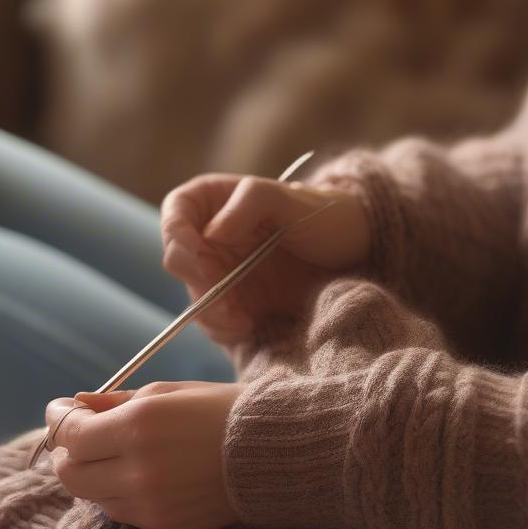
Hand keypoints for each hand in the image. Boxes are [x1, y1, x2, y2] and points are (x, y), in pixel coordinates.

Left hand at [43, 380, 245, 528]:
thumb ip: (113, 402)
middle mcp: (138, 472)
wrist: (273, 455)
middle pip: (69, 475)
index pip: (69, 435)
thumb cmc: (220, 412)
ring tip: (123, 454)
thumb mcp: (167, 393)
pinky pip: (124, 514)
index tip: (60, 409)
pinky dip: (124, 494)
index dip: (58, 420)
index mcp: (137, 429)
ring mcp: (150, 507)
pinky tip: (152, 476)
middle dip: (68, 453)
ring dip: (96, 474)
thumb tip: (74, 404)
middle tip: (82, 436)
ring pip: (94, 497)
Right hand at [159, 172, 370, 344]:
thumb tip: (212, 232)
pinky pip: (214, 320)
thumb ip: (251, 202)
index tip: (198, 257)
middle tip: (225, 303)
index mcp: (214, 202)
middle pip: (179, 263)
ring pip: (194, 296)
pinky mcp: (234, 303)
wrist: (352, 250)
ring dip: (211, 314)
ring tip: (242, 321)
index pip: (175, 215)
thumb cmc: (323, 214)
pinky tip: (247, 326)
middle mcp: (208, 238)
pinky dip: (223, 328)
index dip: (177, 237)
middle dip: (198, 285)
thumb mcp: (291, 200)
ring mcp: (220, 272)